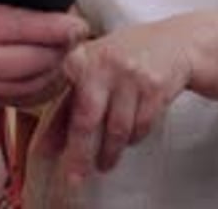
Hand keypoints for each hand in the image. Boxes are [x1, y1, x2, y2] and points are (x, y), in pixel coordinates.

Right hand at [0, 0, 88, 106]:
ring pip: (24, 86)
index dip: (51, 25)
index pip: (14, 26)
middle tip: (79, 33)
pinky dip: (38, 90)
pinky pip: (13, 101)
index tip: (75, 20)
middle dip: (61, 48)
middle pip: (27, 61)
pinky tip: (49, 74)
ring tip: (70, 52)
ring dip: (55, 71)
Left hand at [30, 16, 194, 185]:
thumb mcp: (93, 69)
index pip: (63, 98)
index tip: (44, 153)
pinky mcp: (155, 87)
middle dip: (80, 152)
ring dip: (110, 151)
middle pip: (88, 117)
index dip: (54, 129)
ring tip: (104, 162)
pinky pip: (140, 127)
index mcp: (83, 57)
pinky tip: (129, 136)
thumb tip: (48, 143)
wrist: (173, 42)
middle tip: (76, 175)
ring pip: (117, 128)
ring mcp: (131, 74)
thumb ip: (69, 103)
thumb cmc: (125, 56)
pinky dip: (133, 138)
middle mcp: (104, 63)